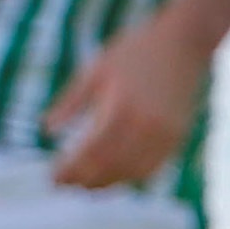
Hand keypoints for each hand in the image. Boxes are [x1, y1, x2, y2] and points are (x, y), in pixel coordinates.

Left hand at [41, 4, 214, 189]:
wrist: (184, 43)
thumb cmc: (135, 51)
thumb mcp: (95, 70)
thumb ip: (70, 102)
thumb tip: (45, 130)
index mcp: (120, 108)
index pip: (91, 152)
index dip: (71, 170)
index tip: (53, 178)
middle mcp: (145, 127)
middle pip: (110, 168)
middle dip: (85, 181)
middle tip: (64, 185)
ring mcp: (165, 135)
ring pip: (133, 174)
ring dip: (107, 184)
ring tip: (85, 185)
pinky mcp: (178, 137)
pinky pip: (153, 168)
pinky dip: (131, 177)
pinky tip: (114, 176)